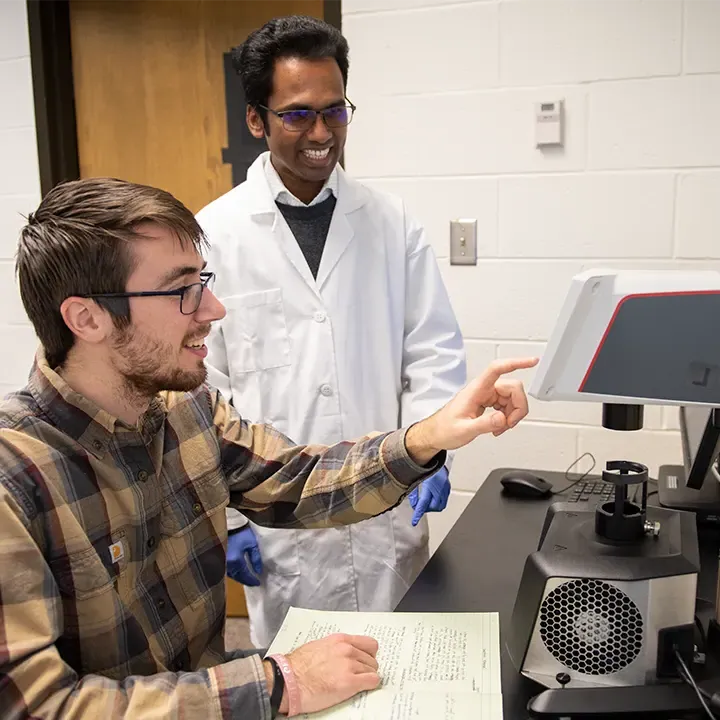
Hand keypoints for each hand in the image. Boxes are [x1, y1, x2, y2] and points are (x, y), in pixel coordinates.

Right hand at [226, 525, 262, 585]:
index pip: (245, 576)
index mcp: (236, 561)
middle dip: (245, 580)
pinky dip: (231, 572)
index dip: (252, 580)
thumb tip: (258, 570)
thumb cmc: (241, 531)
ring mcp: (220, 562)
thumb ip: (255, 558)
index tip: (258, 583)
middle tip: (252, 582)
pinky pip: (225, 570)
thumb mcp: (252, 543)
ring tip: (245, 577)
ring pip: (230, 574)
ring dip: (238, 577)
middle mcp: (227, 564)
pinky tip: (236, 570)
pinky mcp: (217, 558)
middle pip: (237, 577)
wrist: (228, 523)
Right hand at [274, 634, 380, 714]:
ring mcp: (350, 665)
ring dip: (366, 677)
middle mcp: (347, 650)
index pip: (370, 644)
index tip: (365, 661)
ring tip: (355, 683)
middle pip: (372, 659)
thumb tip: (345, 654)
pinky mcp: (349, 682)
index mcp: (340, 640)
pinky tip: (361, 688)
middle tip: (358, 676)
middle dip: (366, 668)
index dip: (368, 655)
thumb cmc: (298, 666)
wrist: (288, 680)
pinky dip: (370, 685)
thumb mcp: (319, 646)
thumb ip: (336, 648)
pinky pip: (372, 681)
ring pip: (373, 670)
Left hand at [406, 357, 538, 465]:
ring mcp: (486, 396)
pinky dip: (507, 417)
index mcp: (476, 390)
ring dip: (512, 414)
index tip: (531, 361)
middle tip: (509, 423)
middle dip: (517, 407)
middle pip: (512, 388)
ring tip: (501, 428)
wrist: (436, 434)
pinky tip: (499, 426)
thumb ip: (484, 424)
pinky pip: (506, 406)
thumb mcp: (464, 430)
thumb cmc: (444, 429)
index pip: (497, 369)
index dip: (515, 363)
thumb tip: (502, 419)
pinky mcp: (488, 403)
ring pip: (512, 398)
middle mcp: (482, 390)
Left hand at [408, 466, 449, 525]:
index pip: (423, 504)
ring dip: (431, 506)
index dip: (418, 514)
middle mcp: (440, 488)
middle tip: (417, 505)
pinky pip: (443, 500)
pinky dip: (436, 501)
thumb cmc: (427, 463)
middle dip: (424, 509)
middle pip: (433, 507)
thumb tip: (410, 498)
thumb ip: (413, 487)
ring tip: (423, 501)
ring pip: (440, 505)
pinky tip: (431, 497)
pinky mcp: (447, 487)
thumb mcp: (417, 475)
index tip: (414, 521)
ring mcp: (445, 488)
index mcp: (431, 486)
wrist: (437, 454)